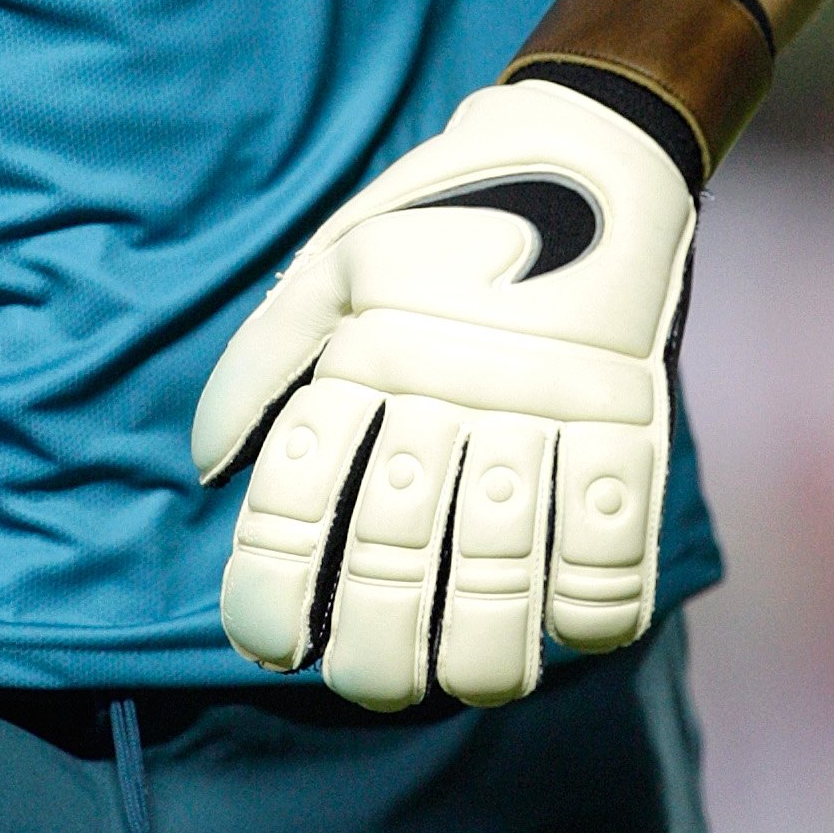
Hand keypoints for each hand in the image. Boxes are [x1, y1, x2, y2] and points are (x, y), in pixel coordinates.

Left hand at [191, 80, 695, 711]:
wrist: (584, 147)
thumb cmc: (440, 219)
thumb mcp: (335, 261)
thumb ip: (263, 363)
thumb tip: (204, 471)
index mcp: (365, 348)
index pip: (296, 488)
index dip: (273, 583)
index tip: (269, 647)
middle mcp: (445, 383)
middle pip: (395, 548)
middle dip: (373, 646)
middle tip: (365, 685)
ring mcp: (542, 403)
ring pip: (502, 565)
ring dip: (480, 652)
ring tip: (464, 683)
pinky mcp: (629, 413)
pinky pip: (613, 538)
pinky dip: (594, 608)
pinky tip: (567, 636)